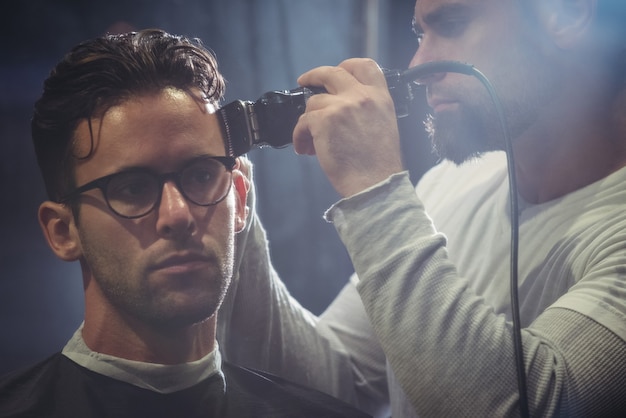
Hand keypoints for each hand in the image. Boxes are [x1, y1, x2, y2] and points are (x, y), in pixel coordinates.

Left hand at [293, 58, 403, 197]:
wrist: (375, 184)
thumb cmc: (379, 166)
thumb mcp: (384, 126)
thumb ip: (366, 110)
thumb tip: (340, 107)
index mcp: (380, 97)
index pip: (365, 66)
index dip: (347, 66)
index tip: (336, 71)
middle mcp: (362, 97)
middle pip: (332, 73)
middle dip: (314, 76)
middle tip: (304, 82)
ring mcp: (342, 106)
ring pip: (313, 104)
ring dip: (307, 123)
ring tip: (310, 143)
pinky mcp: (324, 121)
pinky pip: (302, 122)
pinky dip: (299, 136)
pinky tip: (305, 149)